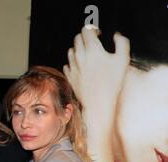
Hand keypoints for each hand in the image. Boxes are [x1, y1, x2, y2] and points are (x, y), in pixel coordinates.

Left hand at [63, 26, 129, 140]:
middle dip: (85, 37)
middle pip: (77, 39)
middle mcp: (79, 57)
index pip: (86, 31)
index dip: (92, 29)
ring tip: (87, 54)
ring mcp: (73, 67)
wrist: (99, 102)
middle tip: (93, 42)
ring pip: (70, 51)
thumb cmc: (112, 82)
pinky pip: (67, 65)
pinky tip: (80, 66)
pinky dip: (73, 63)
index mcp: (92, 50)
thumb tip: (116, 35)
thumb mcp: (123, 59)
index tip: (98, 33)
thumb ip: (121, 43)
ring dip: (78, 49)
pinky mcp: (70, 76)